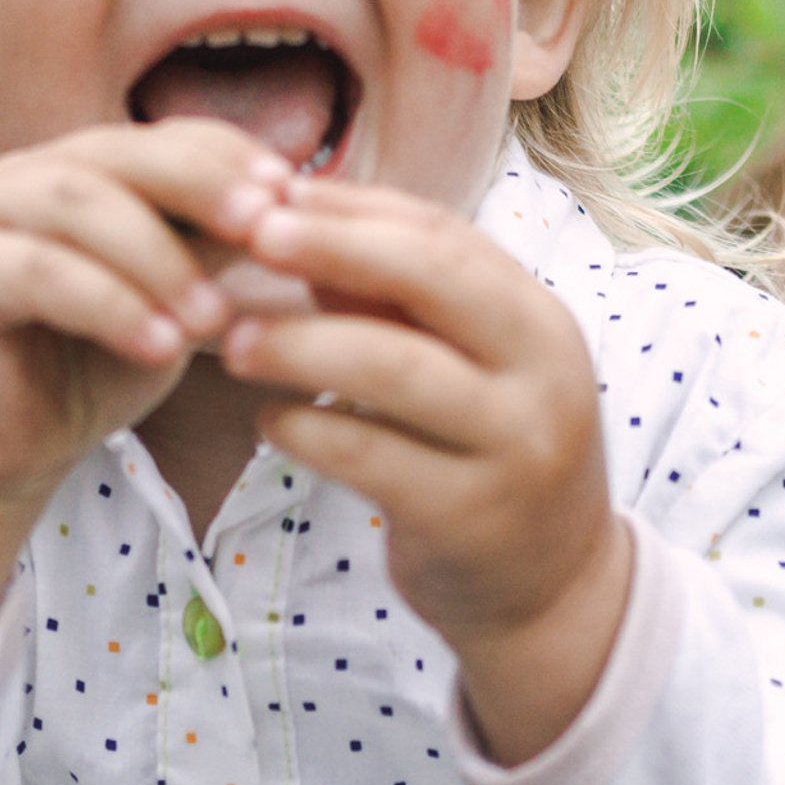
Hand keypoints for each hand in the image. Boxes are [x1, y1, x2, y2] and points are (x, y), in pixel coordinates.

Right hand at [0, 118, 289, 714]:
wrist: (0, 458)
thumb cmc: (88, 377)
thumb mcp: (170, 306)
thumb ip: (212, 254)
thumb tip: (298, 213)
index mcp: (76, 170)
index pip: (160, 139)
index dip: (226, 159)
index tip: (292, 196)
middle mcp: (16, 175)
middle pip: (118, 156)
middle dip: (200, 187)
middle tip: (265, 229)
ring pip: (78, 206)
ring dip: (157, 258)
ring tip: (212, 320)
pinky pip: (36, 272)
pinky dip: (107, 304)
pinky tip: (160, 347)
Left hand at [219, 176, 629, 763]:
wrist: (552, 591)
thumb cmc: (487, 459)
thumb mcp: (466, 374)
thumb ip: (396, 308)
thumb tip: (298, 227)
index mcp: (540, 322)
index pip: (445, 236)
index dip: (355, 209)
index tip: (273, 193)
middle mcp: (543, 376)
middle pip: (435, 279)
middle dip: (335, 247)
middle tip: (250, 234)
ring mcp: (514, 448)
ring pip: (396, 369)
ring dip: (302, 343)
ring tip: (232, 341)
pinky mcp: (470, 518)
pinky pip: (372, 458)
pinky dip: (309, 431)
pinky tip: (269, 421)